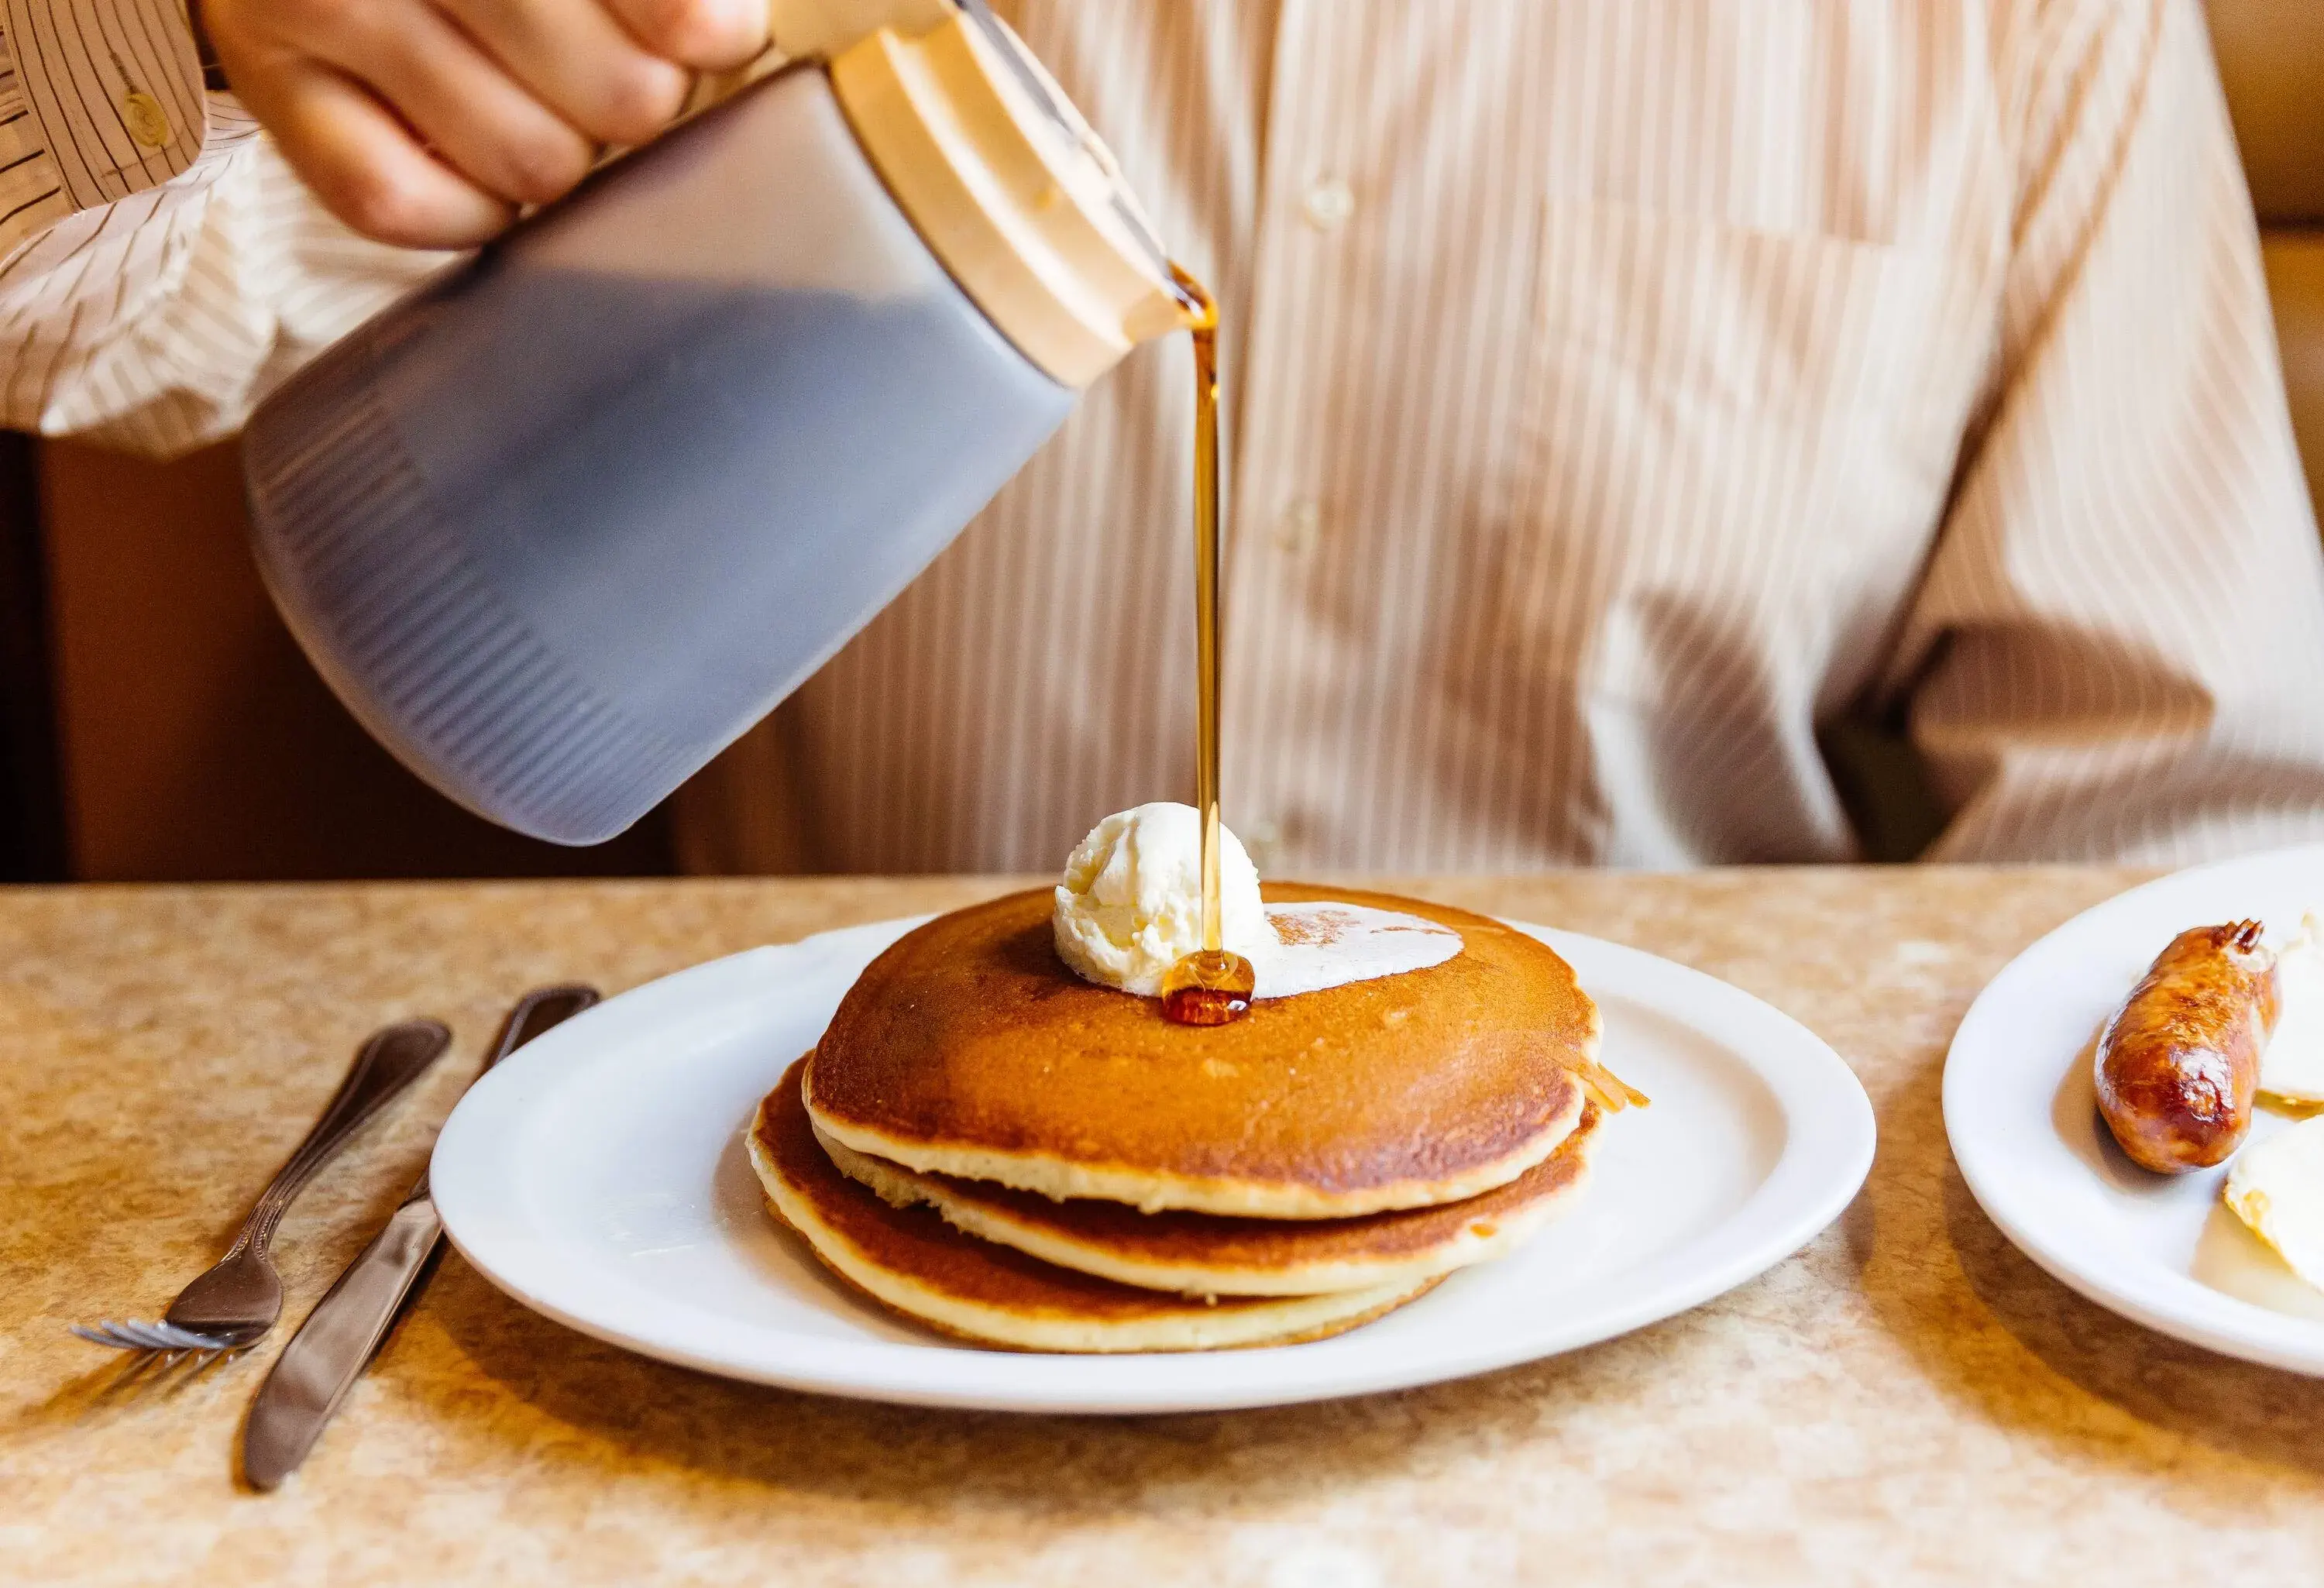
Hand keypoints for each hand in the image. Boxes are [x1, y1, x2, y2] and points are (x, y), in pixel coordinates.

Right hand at [203, 0, 767, 248]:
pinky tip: (482, 168)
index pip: (667, 7)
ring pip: (528, 158)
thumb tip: (722, 32)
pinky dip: (469, 209)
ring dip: (562, 158)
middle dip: (639, 101)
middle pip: (619, 93)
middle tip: (613, 76)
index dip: (704, 29)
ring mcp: (320, 1)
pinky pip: (403, 204)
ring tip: (542, 106)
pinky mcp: (273, 86)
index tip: (712, 38)